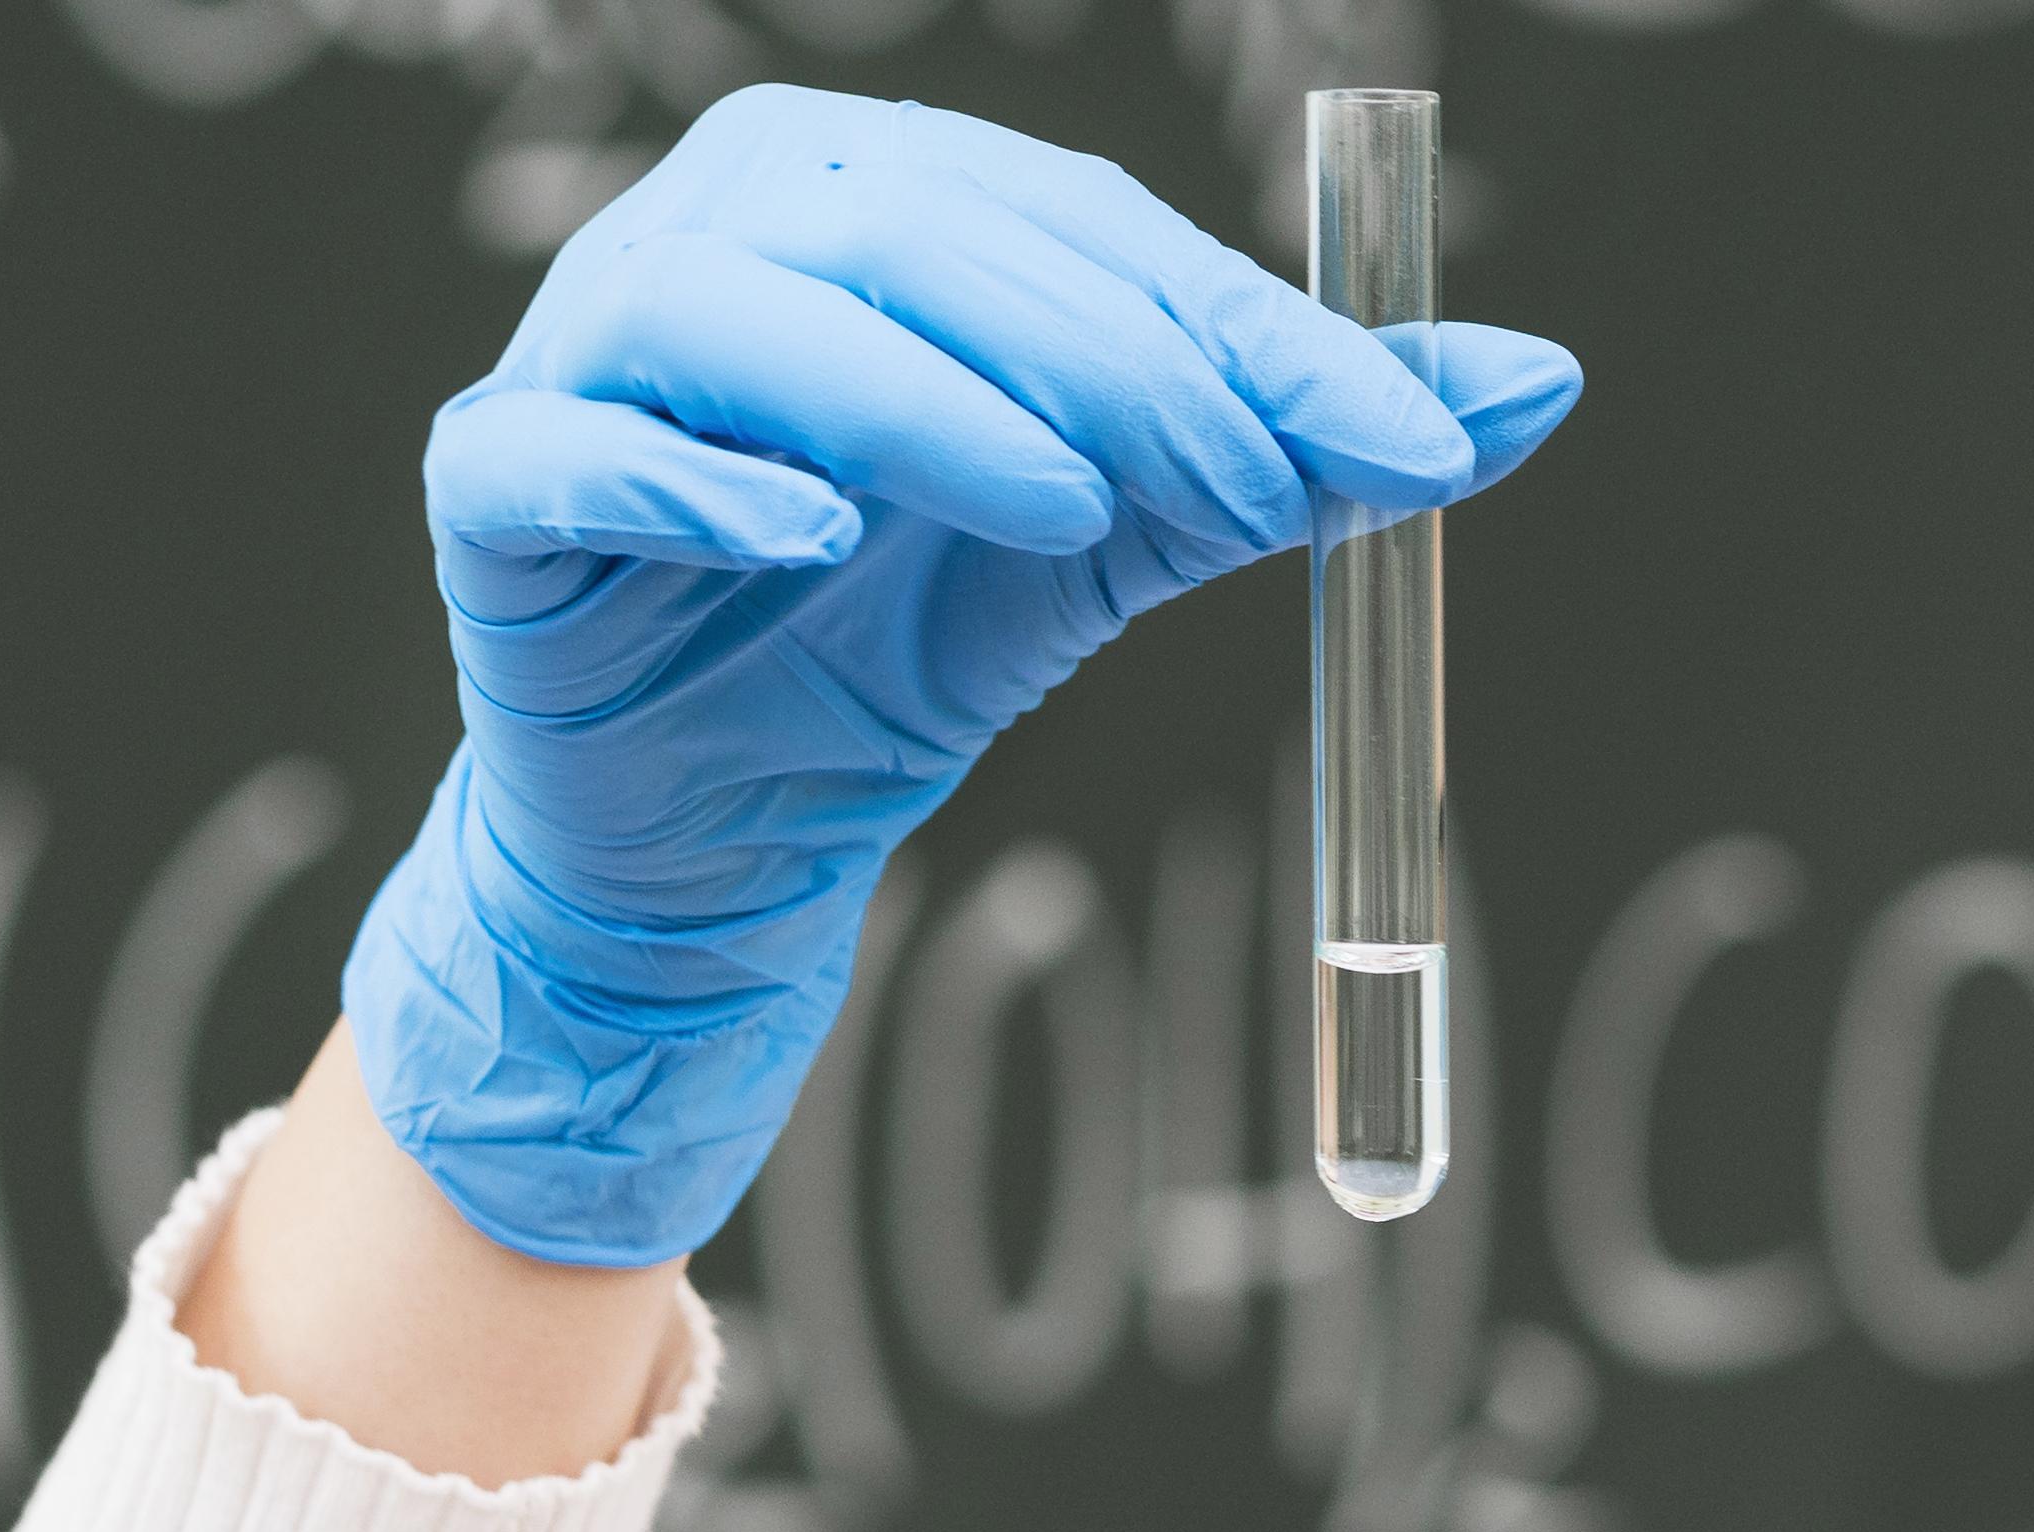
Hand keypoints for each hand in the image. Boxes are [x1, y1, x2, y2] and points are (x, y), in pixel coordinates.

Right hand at [342, 85, 1581, 1266]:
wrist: (726, 837)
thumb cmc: (912, 634)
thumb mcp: (1135, 535)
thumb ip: (1303, 451)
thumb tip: (1541, 383)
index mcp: (879, 192)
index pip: (1080, 224)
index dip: (1246, 324)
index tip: (1404, 438)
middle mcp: (725, 223)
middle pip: (924, 239)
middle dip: (1116, 363)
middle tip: (1254, 485)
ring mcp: (589, 346)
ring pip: (748, 312)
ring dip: (923, 401)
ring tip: (1070, 510)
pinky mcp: (493, 487)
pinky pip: (572, 449)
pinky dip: (691, 481)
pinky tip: (810, 538)